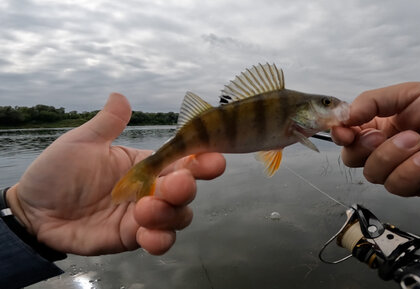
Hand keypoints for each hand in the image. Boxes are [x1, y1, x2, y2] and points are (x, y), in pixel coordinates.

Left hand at [6, 93, 225, 255]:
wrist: (34, 209)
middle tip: (176, 184)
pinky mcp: (132, 238)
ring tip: (145, 209)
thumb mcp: (82, 142)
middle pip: (187, 191)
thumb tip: (120, 95)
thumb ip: (107, 123)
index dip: (202, 160)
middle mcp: (152, 190)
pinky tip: (147, 234)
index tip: (211, 158)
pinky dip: (160, 240)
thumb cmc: (59, 172)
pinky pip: (158, 241)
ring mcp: (144, 216)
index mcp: (147, 165)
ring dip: (171, 213)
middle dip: (187, 187)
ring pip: (179, 217)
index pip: (183, 161)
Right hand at [331, 82, 419, 197]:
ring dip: (395, 157)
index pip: (348, 135)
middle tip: (383, 135)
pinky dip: (414, 171)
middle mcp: (387, 148)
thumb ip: (374, 101)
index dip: (341, 135)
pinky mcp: (418, 186)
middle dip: (366, 148)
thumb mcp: (410, 93)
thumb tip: (344, 115)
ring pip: (375, 175)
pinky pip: (400, 186)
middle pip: (354, 160)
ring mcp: (401, 168)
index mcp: (381, 124)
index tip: (344, 131)